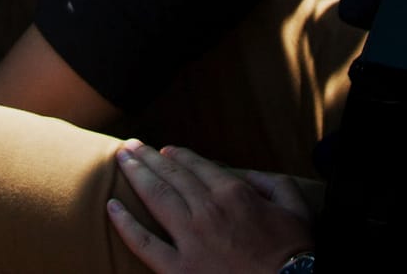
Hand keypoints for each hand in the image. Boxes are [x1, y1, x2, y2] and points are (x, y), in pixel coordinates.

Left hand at [107, 141, 313, 273]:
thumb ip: (272, 182)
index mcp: (233, 193)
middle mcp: (207, 210)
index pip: (197, 166)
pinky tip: (111, 207)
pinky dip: (124, 224)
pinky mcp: (178, 269)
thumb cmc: (294, 252)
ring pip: (155, 197)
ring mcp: (190, 239)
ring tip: (120, 159)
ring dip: (135, 174)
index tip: (163, 150)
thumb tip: (248, 174)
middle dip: (147, 157)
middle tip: (129, 145)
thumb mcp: (295, 207)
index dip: (177, 155)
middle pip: (170, 175)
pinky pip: (143, 243)